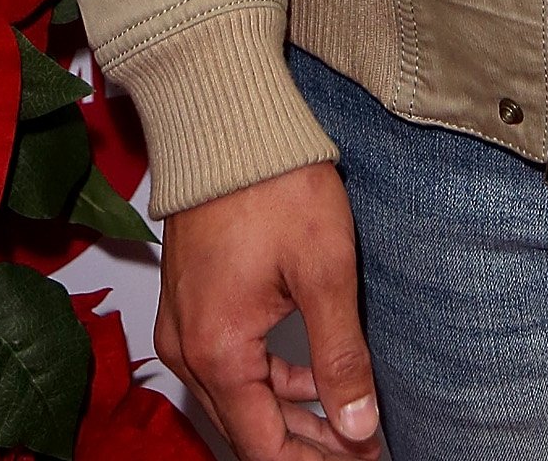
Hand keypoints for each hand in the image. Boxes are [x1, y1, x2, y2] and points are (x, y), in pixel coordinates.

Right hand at [155, 161, 382, 459]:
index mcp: (217, 351)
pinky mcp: (190, 303)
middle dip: (308, 446)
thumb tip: (359, 427)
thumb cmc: (272, 181)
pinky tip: (309, 378)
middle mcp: (189, 348)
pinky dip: (270, 381)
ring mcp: (184, 325)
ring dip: (292, 415)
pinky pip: (228, 364)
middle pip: (249, 429)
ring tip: (345, 423)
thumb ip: (340, 356)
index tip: (363, 458)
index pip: (264, 447)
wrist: (227, 120)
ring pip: (239, 399)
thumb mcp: (325, 270)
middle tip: (362, 446)